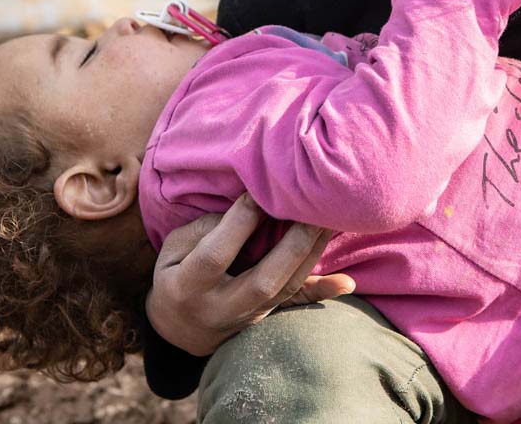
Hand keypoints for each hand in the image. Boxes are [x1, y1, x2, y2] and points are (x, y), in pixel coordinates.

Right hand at [146, 193, 354, 355]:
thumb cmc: (176, 274)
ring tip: (329, 220)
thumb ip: (205, 230)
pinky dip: (322, 291)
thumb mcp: (174, 250)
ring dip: (311, 254)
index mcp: (186, 287)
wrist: (180, 328)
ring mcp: (247, 317)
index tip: (259, 192)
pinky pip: (297, 305)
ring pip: (286, 291)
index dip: (238, 223)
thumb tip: (249, 208)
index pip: (215, 256)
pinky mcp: (267, 317)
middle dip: (291, 245)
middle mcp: (220, 308)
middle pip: (262, 281)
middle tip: (313, 210)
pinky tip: (347, 282)